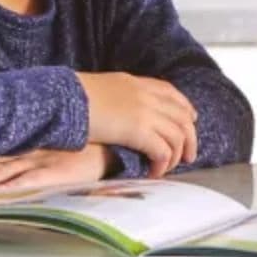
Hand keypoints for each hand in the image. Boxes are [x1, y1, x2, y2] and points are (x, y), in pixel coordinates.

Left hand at [0, 144, 112, 193]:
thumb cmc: (80, 144)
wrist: (111, 143)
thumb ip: (30, 142)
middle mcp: (25, 150)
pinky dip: (7, 189)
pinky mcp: (53, 174)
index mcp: (24, 141)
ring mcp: (38, 161)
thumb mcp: (50, 139)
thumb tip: (5, 150)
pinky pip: (25, 183)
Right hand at [76, 73, 197, 176]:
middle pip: (182, 115)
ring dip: (177, 155)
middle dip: (190, 137)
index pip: (171, 93)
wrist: (65, 97)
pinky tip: (154, 173)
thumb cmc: (74, 96)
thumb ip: (118, 96)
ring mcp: (145, 111)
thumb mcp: (103, 88)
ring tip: (170, 168)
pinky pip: (163, 150)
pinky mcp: (139, 130)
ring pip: (178, 134)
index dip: (185, 108)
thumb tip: (119, 111)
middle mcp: (147, 95)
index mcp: (137, 83)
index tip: (191, 120)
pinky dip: (163, 164)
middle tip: (189, 155)